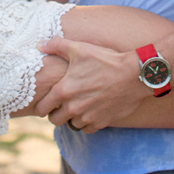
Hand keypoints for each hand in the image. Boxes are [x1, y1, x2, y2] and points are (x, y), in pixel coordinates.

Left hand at [34, 37, 148, 131]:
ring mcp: (87, 117)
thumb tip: (40, 44)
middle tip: (63, 102)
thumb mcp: (79, 48)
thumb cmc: (105, 60)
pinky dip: (87, 122)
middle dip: (56, 112)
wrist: (133, 74)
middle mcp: (73, 108)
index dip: (42, 105)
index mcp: (63, 91)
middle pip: (55, 120)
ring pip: (72, 124)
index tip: (47, 100)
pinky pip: (87, 129)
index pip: (41, 109)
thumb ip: (57, 45)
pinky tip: (92, 109)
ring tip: (79, 104)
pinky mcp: (101, 122)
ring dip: (73, 117)